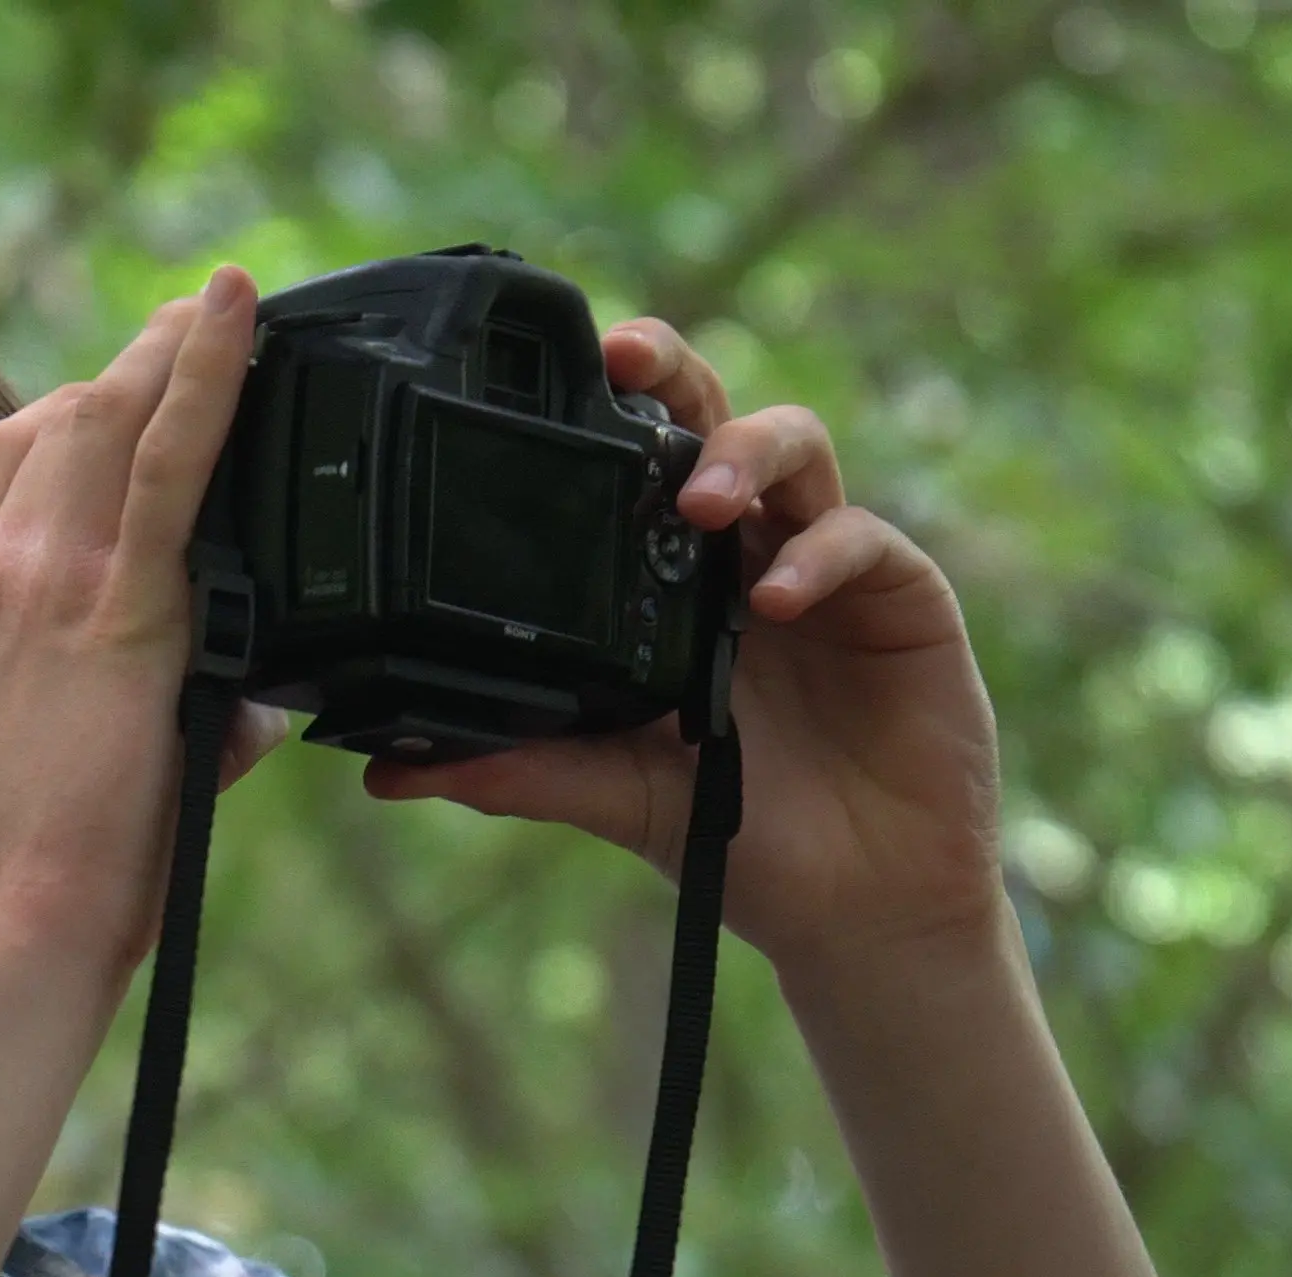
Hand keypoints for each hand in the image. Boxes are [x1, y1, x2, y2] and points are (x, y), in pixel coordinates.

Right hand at [0, 266, 272, 974]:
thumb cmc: (59, 852)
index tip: (127, 386)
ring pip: (104, 415)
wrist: (26, 914)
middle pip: (56, 417)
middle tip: (196, 324)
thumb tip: (262, 686)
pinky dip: (203, 374)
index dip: (71, 405)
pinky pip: (166, 462)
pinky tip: (234, 315)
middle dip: (132, 361)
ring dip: (168, 351)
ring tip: (226, 314)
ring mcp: (44, 579)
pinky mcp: (115, 606)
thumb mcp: (81, 737)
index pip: (3, 455)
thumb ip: (161, 683)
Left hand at [361, 318, 1007, 980]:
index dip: (601, 408)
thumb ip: (522, 769)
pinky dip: (818, 556)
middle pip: (712, 416)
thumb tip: (390, 770)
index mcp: (672, 578)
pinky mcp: (901, 597)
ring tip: (701, 502)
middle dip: (673, 371)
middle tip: (627, 357)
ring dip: (746, 453)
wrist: (854, 904)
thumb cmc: (740, 832)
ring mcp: (827, 564)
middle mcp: (746, 549)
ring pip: (796, 448)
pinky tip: (772, 600)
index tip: (541, 381)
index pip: (633, 463)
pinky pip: (862, 539)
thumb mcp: (615, 795)